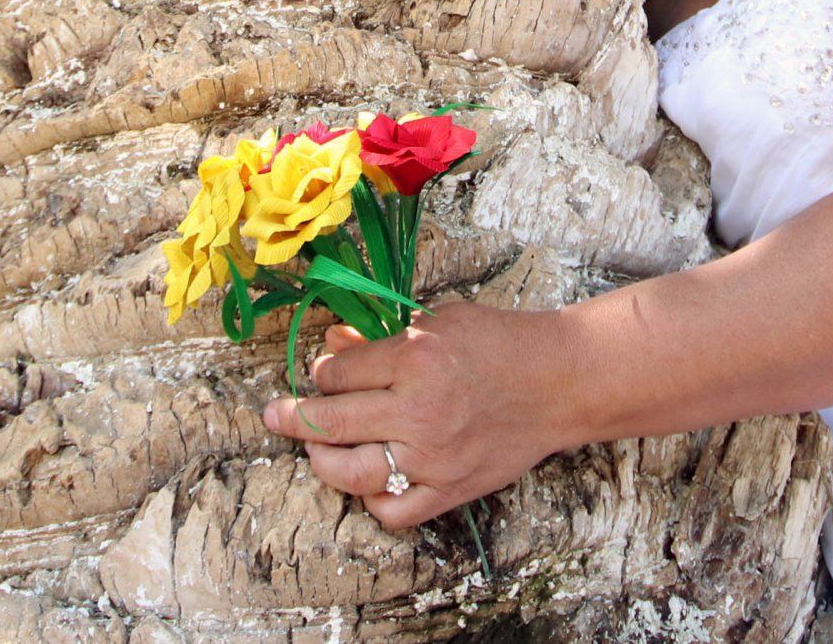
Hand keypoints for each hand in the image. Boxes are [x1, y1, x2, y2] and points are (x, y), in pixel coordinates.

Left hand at [261, 301, 572, 528]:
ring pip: (350, 472)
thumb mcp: (437, 322)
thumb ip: (381, 339)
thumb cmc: (500, 345)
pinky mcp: (451, 489)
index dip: (321, 371)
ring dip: (321, 460)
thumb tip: (332, 347)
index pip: (338, 374)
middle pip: (331, 421)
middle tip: (275, 414)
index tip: (322, 371)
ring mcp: (433, 457)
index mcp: (417, 359)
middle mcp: (419, 411)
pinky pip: (393, 509)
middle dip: (294, 416)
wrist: (557, 383)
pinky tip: (368, 479)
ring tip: (315, 450)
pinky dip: (372, 498)